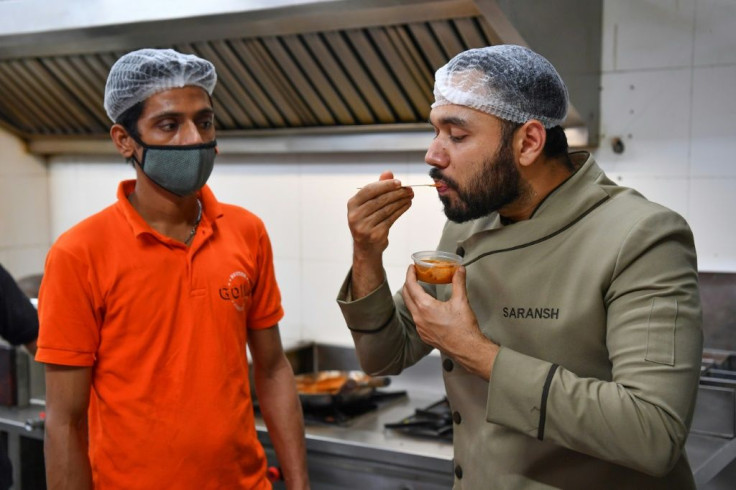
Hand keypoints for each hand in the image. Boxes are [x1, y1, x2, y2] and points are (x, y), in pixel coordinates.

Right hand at [348, 171, 413, 298]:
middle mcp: (355, 215)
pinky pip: (391, 219)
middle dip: (397, 193)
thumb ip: (378, 187)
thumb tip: (388, 173)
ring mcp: (364, 226)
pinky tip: (407, 205)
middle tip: (409, 189)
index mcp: (352, 204)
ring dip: (401, 201)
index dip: (385, 185)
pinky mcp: (375, 235)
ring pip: (387, 209)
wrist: (366, 247)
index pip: (370, 190)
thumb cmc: (368, 221)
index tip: (399, 182)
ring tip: (410, 196)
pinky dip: (401, 210)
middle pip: (380, 200)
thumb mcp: (369, 203)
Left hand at [402, 264, 497, 379]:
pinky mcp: (424, 335)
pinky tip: (427, 307)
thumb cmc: (464, 329)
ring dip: (413, 296)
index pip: (411, 286)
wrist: (468, 349)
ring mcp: (420, 328)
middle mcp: (419, 318)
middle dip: (409, 283)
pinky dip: (418, 308)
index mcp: (425, 308)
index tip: (412, 268)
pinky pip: (416, 318)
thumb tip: (459, 271)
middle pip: (407, 296)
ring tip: (420, 289)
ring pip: (411, 307)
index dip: (410, 274)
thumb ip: (458, 282)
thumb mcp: (461, 301)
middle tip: (415, 275)